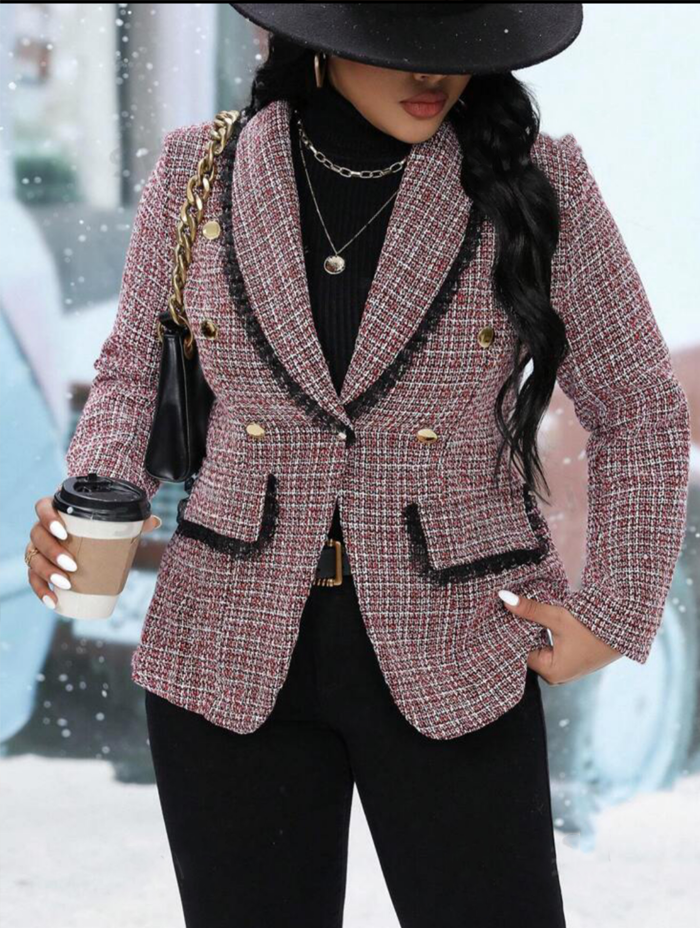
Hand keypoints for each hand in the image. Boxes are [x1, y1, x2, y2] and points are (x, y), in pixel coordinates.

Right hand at [26, 495, 160, 610]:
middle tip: (73, 565)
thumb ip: (132, 520)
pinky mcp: (38, 567)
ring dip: (46, 572)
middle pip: (37, 536)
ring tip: (66, 584)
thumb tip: (157, 521)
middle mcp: (41, 528)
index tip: (64, 532)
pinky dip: (41, 590)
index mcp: (56, 510)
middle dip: (52, 552)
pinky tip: (53, 601)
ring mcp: (37, 548)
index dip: (48, 518)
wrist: (86, 538)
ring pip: (33, 558)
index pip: (42, 508)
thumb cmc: (98, 527)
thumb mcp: (113, 522)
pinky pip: (33, 578)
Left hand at [497, 588, 622, 684]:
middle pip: (528, 650)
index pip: (519, 650)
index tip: (501, 614)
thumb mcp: (558, 617)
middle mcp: (555, 676)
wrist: (626, 629)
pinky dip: (544, 633)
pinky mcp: (570, 661)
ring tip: (522, 611)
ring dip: (533, 630)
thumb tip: (503, 598)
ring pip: (538, 646)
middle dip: (521, 631)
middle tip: (508, 610)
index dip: (511, 631)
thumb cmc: (592, 627)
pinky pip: (549, 647)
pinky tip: (538, 618)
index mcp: (550, 672)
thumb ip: (530, 609)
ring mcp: (563, 670)